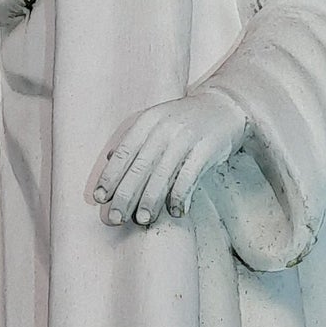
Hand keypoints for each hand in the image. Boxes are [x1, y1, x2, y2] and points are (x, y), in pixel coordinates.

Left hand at [93, 91, 243, 227]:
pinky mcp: (206, 149)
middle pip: (139, 168)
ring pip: (162, 175)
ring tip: (142, 220)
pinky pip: (189, 178)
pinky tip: (176, 212)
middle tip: (115, 218)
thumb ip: (134, 139)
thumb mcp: (156, 121)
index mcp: (147, 121)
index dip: (110, 177)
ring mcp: (185, 138)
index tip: (100, 198)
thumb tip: (109, 159)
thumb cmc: (185, 119)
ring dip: (150, 201)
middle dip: (125, 196)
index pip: (123, 153)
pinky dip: (180, 197)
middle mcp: (163, 128)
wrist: (225, 106)